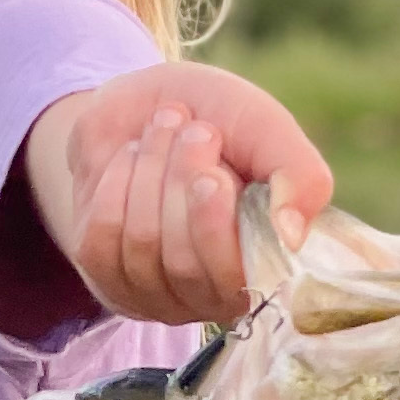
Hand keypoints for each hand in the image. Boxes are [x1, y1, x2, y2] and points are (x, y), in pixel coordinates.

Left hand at [25, 63, 333, 328]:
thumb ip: (300, 176)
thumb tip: (293, 238)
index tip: (211, 174)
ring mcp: (157, 296)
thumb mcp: (269, 131)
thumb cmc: (222, 120)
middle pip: (184, 264)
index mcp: (266, 267)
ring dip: (149, 173)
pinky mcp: (107, 280)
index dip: (215, 229)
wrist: (148, 103)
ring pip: (142, 248)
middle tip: (195, 131)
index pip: (237, 281)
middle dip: (180, 183)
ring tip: (165, 129)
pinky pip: (99, 242)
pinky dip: (113, 186)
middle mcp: (213, 296)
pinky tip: (130, 158)